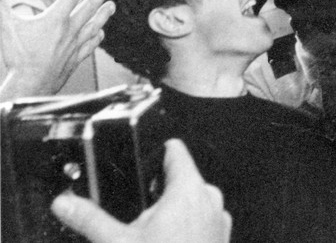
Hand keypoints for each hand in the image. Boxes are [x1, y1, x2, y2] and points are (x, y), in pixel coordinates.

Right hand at [0, 0, 115, 99]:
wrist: (30, 85)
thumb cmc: (18, 56)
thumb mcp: (7, 26)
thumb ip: (1, 4)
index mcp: (55, 19)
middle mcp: (70, 30)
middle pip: (88, 7)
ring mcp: (75, 45)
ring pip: (94, 25)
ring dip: (103, 14)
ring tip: (112, 5)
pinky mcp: (75, 59)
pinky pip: (90, 46)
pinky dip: (97, 38)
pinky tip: (101, 33)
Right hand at [51, 139, 231, 242]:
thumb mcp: (117, 242)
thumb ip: (90, 219)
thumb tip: (66, 204)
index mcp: (188, 190)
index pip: (177, 152)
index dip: (160, 150)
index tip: (147, 153)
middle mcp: (209, 200)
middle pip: (183, 178)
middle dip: (160, 190)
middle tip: (139, 209)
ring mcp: (219, 219)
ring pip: (194, 201)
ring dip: (175, 209)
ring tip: (151, 232)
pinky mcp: (221, 236)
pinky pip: (203, 220)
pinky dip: (188, 225)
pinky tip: (168, 240)